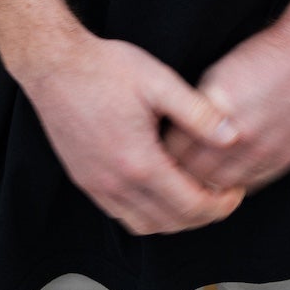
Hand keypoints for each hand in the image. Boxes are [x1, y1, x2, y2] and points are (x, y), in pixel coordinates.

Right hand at [19, 32, 247, 235]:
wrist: (54, 63)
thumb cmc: (106, 68)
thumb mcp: (159, 82)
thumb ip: (198, 113)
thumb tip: (232, 136)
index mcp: (140, 162)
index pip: (190, 205)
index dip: (220, 205)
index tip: (235, 192)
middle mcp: (117, 183)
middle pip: (170, 223)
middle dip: (203, 216)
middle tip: (222, 197)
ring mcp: (97, 186)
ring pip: (144, 225)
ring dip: (174, 220)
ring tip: (194, 197)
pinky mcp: (85, 180)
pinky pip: (120, 215)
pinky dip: (147, 215)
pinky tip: (159, 193)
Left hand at [163, 1, 289, 195]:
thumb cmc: (265, 53)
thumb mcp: (218, 72)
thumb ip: (197, 107)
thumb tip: (177, 131)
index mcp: (216, 106)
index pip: (174, 148)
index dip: (162, 152)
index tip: (157, 151)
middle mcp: (238, 133)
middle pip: (193, 172)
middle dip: (178, 173)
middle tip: (169, 170)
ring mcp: (262, 149)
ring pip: (220, 184)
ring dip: (205, 184)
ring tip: (195, 179)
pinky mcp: (282, 158)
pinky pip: (249, 185)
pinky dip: (234, 184)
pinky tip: (226, 176)